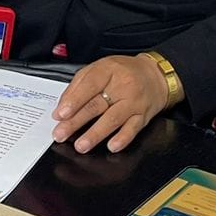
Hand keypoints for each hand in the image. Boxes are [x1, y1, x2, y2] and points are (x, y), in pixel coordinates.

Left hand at [52, 54, 169, 153]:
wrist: (155, 75)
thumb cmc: (123, 72)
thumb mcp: (99, 68)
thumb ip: (79, 85)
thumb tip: (62, 106)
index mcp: (108, 70)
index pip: (89, 85)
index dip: (73, 101)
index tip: (60, 114)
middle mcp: (123, 86)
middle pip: (97, 105)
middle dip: (76, 122)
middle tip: (60, 134)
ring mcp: (134, 102)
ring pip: (113, 119)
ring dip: (95, 134)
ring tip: (81, 145)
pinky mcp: (143, 116)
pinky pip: (133, 129)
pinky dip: (122, 139)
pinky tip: (112, 146)